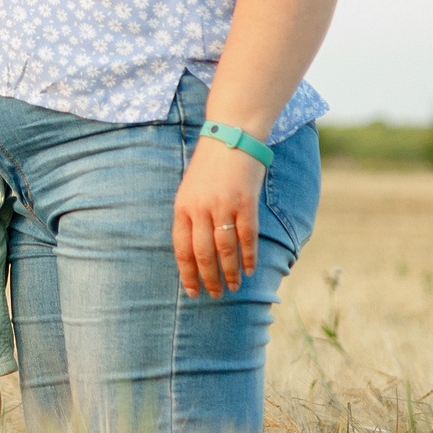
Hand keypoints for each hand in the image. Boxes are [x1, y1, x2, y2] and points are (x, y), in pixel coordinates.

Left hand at [173, 137, 266, 296]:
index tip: (193, 292)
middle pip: (203, 253)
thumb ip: (190, 218)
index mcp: (182, 207)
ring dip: (230, 272)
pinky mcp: (245, 202)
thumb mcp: (189, 190)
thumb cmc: (209, 168)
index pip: (182, 249)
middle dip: (209, 278)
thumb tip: (194, 253)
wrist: (230, 137)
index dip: (187, 273)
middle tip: (216, 294)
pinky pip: (246, 236)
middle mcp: (200, 208)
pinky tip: (250, 268)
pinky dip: (249, 255)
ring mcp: (223, 205)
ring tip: (234, 286)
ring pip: (225, 249)